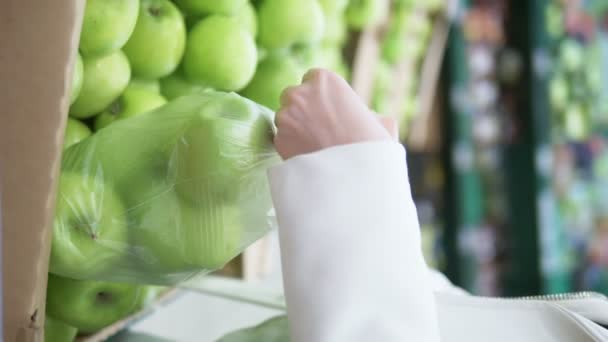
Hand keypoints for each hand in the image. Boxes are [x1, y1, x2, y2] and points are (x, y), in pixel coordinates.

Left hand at [274, 69, 396, 159]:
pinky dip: (291, 147)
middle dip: (301, 108)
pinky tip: (309, 157)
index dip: (320, 95)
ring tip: (315, 146)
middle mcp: (300, 93)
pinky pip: (282, 139)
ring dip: (294, 128)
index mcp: (325, 80)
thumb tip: (368, 118)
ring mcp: (285, 116)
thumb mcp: (382, 123)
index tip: (327, 109)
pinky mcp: (278, 139)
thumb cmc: (373, 150)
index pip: (313, 78)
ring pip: (284, 118)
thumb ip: (368, 113)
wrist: (355, 179)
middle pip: (292, 96)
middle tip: (318, 128)